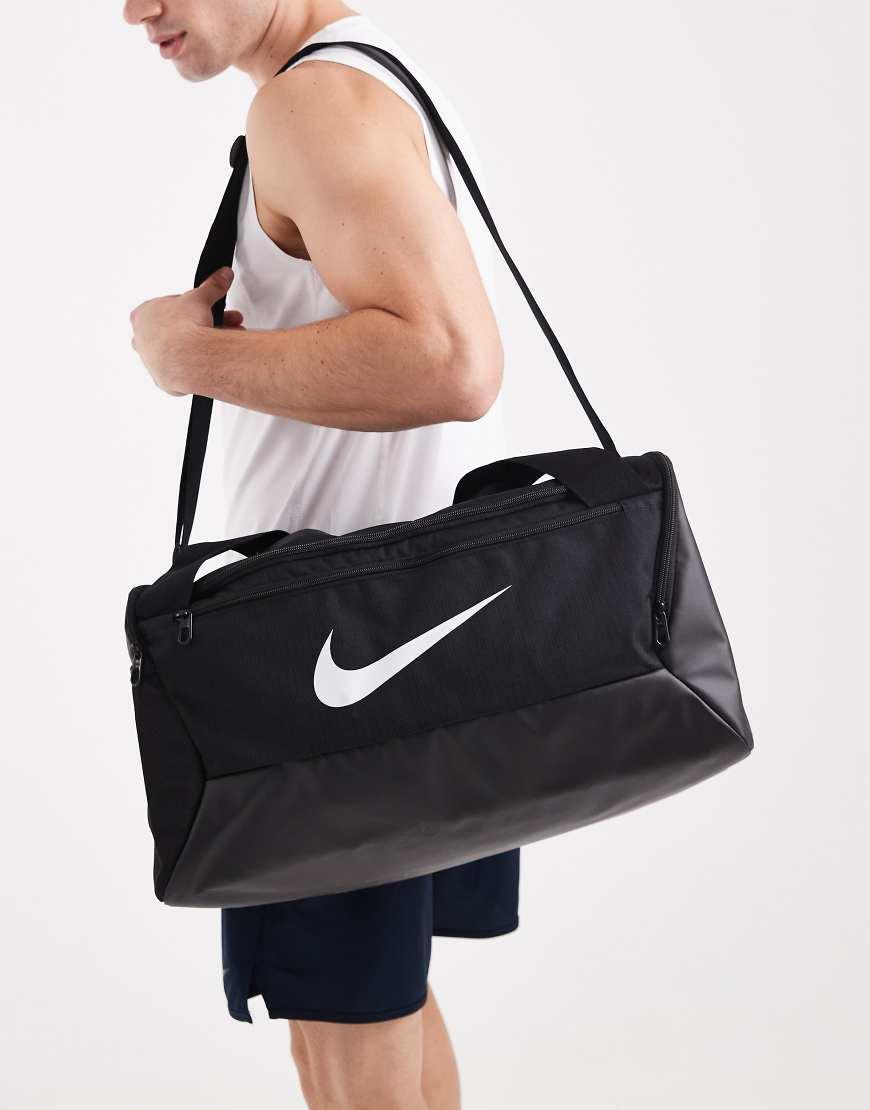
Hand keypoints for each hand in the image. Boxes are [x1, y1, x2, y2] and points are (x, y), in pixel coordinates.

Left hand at [129, 267, 244, 394]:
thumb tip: (221, 276)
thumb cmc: (181, 328)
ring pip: (175, 352)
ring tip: (217, 344)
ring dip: (195, 347)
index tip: (199, 311)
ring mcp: (150, 361)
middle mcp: (141, 339)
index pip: (164, 308)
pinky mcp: (162, 379)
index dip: (186, 309)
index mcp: (142, 315)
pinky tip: (206, 361)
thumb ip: (211, 286)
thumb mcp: (201, 297)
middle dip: (195, 328)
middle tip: (213, 327)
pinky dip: (193, 366)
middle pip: (170, 331)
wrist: (187, 358)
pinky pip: (179, 371)